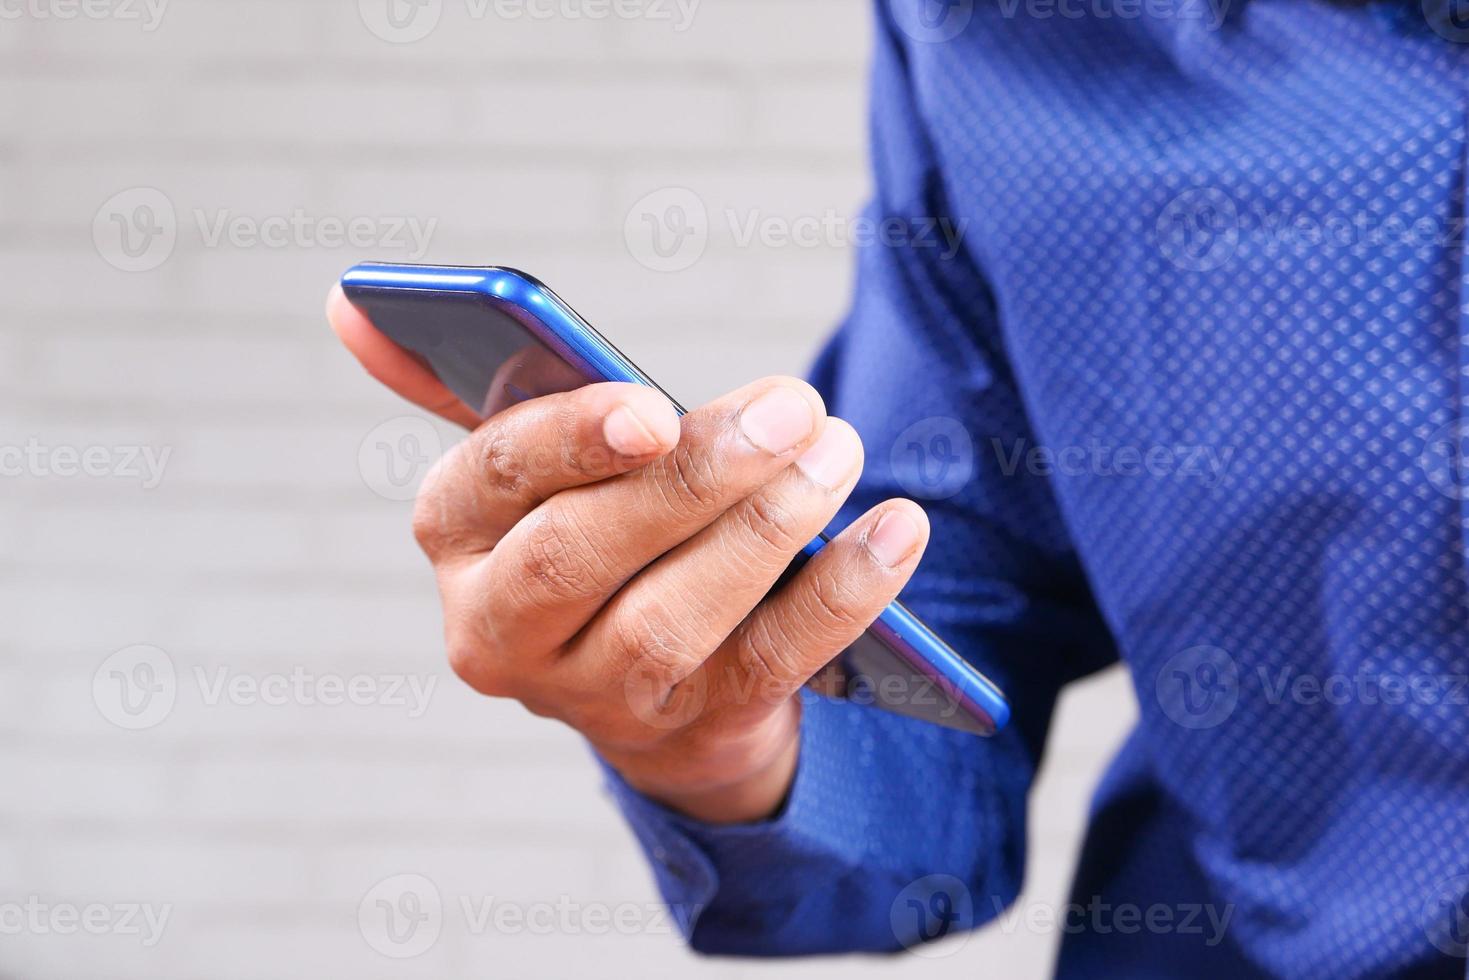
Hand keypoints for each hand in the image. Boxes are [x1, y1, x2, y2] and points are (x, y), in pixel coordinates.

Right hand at [328, 286, 930, 822]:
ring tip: (839, 449)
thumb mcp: (527, 467)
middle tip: (794, 405)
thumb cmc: (592, 535)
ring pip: (673, 621)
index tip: (649, 406)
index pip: (489, 485)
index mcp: (456, 540)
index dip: (566, 445)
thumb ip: (458, 386)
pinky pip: (770, 664)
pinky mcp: (694, 725)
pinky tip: (896, 530)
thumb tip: (347, 301)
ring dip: (764, 532)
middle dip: (690, 482)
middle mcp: (504, 629)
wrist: (650, 685)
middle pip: (582, 557)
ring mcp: (598, 695)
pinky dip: (840, 596)